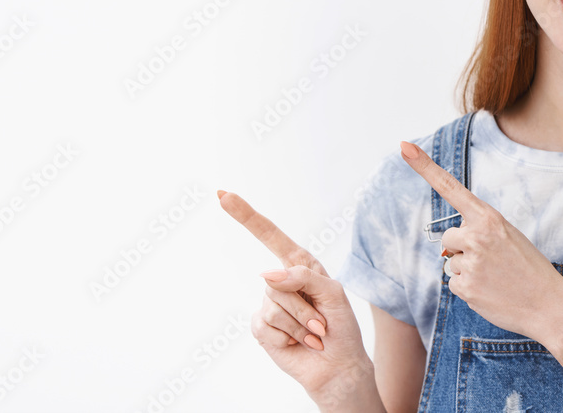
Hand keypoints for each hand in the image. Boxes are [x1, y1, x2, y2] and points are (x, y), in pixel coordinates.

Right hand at [217, 190, 375, 407]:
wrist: (336, 367)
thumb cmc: (340, 327)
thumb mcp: (332, 294)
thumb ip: (303, 276)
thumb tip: (265, 275)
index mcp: (300, 264)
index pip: (268, 234)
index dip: (246, 215)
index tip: (222, 195)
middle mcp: (280, 281)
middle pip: (277, 281)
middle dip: (305, 307)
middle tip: (321, 324)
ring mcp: (267, 303)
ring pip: (274, 304)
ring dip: (300, 324)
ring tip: (313, 334)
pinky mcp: (260, 327)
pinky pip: (266, 324)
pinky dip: (288, 336)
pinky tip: (298, 342)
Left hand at [399, 140, 562, 339]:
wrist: (550, 305)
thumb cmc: (529, 268)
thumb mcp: (508, 235)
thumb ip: (479, 230)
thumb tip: (446, 245)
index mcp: (489, 218)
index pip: (450, 187)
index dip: (424, 167)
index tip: (404, 147)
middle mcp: (476, 236)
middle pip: (448, 237)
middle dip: (462, 248)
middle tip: (493, 260)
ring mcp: (469, 263)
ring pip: (450, 262)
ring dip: (467, 270)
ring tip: (495, 277)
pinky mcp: (465, 288)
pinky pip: (453, 283)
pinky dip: (468, 288)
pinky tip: (490, 291)